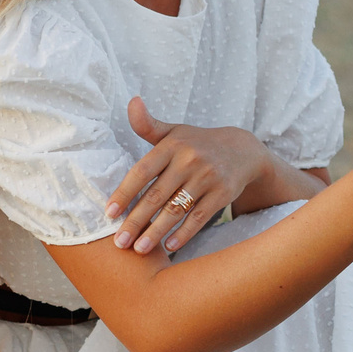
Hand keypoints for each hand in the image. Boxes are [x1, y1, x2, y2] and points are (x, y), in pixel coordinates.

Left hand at [104, 100, 274, 253]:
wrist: (243, 150)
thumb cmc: (197, 143)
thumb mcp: (174, 131)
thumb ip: (148, 124)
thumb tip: (132, 101)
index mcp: (172, 145)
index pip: (142, 171)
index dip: (125, 193)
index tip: (109, 213)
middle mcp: (189, 160)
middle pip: (156, 195)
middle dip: (136, 221)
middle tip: (119, 242)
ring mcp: (207, 177)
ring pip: (176, 210)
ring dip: (156, 232)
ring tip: (139, 250)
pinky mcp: (223, 193)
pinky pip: (200, 217)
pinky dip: (184, 233)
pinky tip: (169, 246)